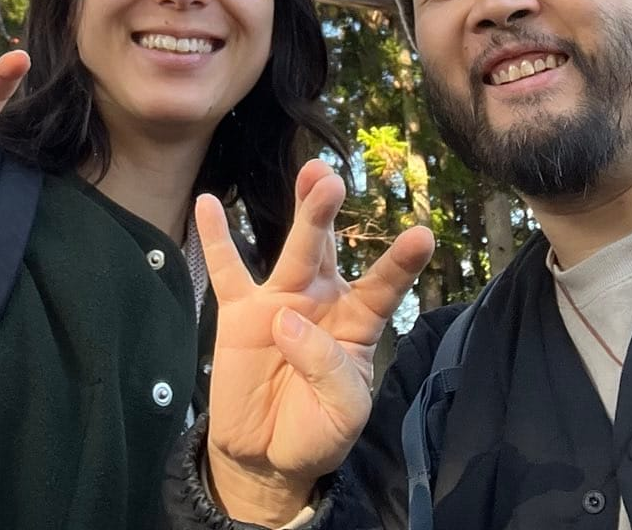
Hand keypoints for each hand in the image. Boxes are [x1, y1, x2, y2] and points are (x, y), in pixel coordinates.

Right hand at [197, 160, 433, 526]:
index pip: (381, 288)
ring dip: (301, 214)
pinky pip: (226, 269)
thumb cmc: (318, 431)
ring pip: (291, 250)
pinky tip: (208, 203)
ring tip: (311, 174)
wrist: (267, 458)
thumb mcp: (342, 414)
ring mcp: (277, 302)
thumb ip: (327, 369)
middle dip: (329, 215)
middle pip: (328, 252)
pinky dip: (215, 237)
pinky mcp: (238, 313)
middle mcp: (319, 301)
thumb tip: (287, 321)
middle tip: (332, 181)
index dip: (400, 264)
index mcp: (354, 324)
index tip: (423, 236)